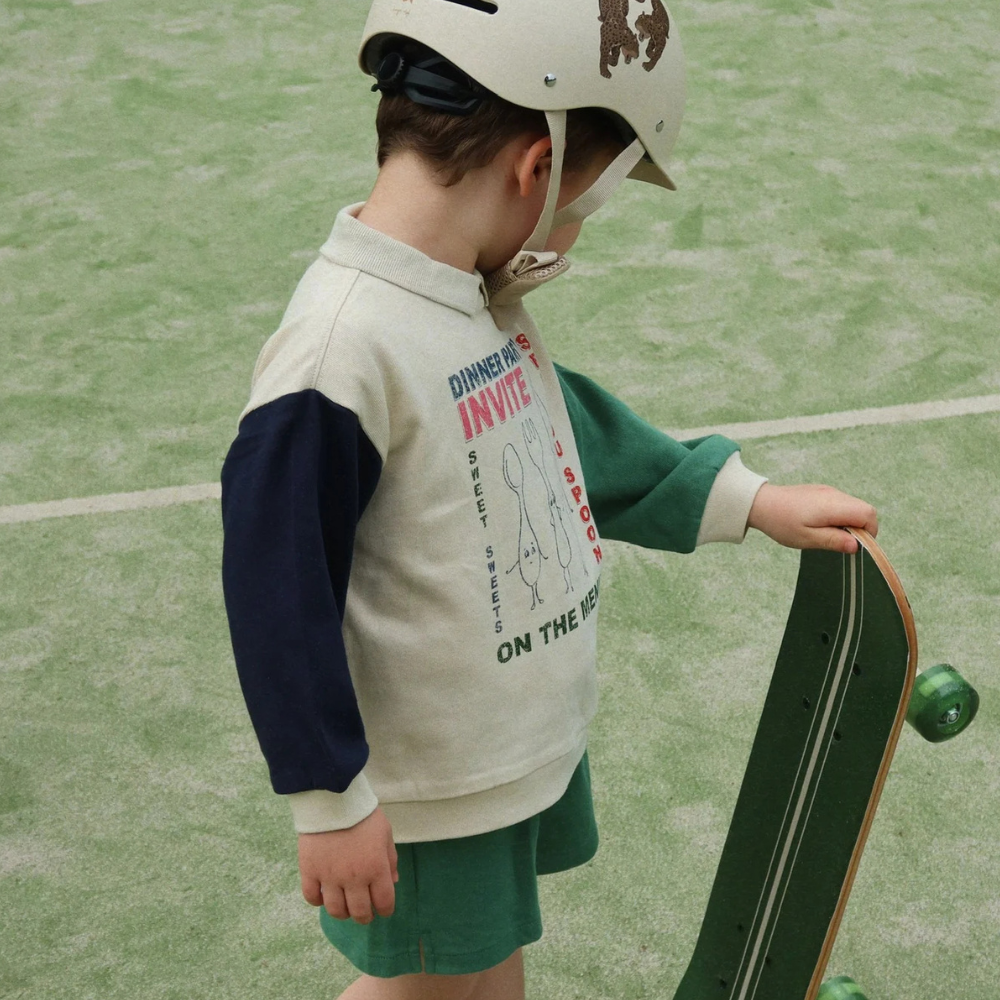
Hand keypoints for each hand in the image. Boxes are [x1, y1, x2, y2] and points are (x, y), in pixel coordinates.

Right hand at [298, 807, 398, 924]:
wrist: (333, 800)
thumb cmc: (363, 815)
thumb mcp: (385, 834)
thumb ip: (390, 859)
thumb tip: (393, 882)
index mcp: (376, 868)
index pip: (384, 902)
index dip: (385, 910)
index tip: (383, 909)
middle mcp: (354, 878)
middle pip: (359, 912)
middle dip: (364, 917)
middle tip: (364, 913)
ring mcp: (330, 877)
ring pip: (336, 910)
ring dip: (343, 913)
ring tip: (344, 906)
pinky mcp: (310, 871)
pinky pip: (312, 897)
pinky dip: (318, 901)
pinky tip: (323, 895)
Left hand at [747, 484, 877, 553]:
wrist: (760, 503)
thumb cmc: (782, 523)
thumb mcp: (807, 538)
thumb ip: (834, 540)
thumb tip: (857, 546)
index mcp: (833, 505)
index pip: (868, 514)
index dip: (869, 532)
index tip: (854, 545)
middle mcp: (835, 494)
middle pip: (864, 509)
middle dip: (859, 528)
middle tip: (839, 541)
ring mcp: (828, 491)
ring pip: (853, 506)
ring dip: (848, 523)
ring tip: (826, 533)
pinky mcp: (821, 492)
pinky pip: (841, 504)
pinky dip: (839, 516)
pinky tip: (820, 525)